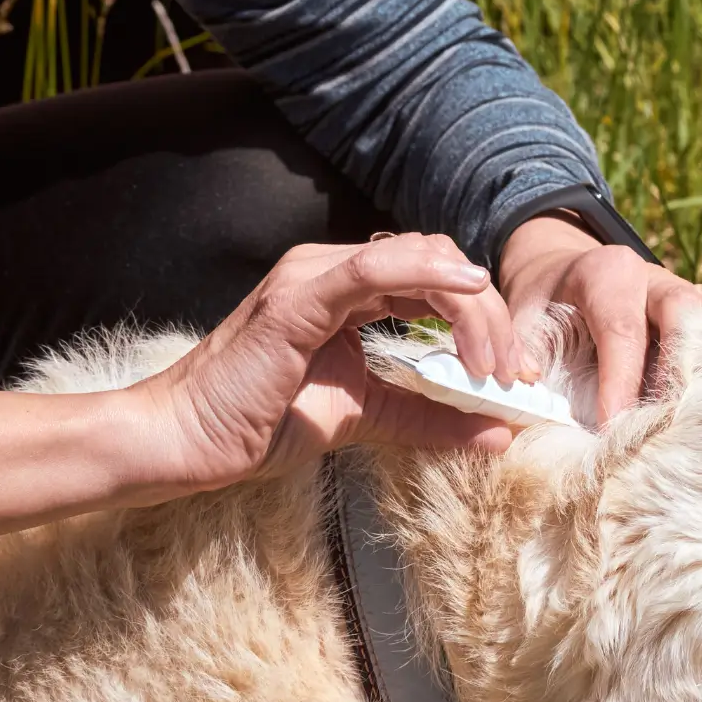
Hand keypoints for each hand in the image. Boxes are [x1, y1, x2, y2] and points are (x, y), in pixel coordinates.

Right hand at [134, 233, 521, 495]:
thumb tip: (500, 434)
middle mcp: (329, 270)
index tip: (514, 373)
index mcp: (345, 290)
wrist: (187, 441)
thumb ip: (430, 419)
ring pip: (418, 260)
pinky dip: (426, 275)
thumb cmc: (261, 423)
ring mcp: (311, 277)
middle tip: (513, 374)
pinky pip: (369, 269)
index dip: (484, 318)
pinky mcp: (295, 299)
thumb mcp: (368, 418)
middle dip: (488, 315)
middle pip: (437, 264)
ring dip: (470, 308)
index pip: (434, 279)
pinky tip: (466, 292)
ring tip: (493, 365)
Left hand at [497, 214, 701, 419]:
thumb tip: (519, 415)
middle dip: (686, 364)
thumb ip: (518, 364)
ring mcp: (695, 287)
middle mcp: (657, 277)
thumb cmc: (545, 313)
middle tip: (675, 418)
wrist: (565, 278)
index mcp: (605, 274)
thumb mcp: (518, 328)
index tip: (614, 430)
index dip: (621, 382)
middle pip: (689, 305)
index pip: (622, 328)